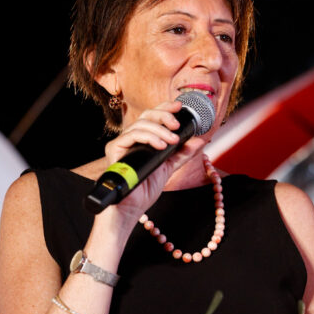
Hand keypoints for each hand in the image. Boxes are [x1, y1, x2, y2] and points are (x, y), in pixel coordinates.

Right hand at [102, 100, 206, 221]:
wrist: (132, 208)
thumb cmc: (144, 189)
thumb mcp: (169, 167)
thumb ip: (183, 154)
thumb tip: (199, 140)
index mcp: (142, 139)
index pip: (152, 116)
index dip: (165, 108)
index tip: (180, 106)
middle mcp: (131, 138)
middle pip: (146, 115)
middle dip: (164, 116)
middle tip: (177, 126)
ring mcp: (122, 143)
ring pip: (141, 124)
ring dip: (160, 130)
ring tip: (173, 141)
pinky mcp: (114, 149)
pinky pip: (131, 135)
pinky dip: (149, 138)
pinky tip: (161, 146)